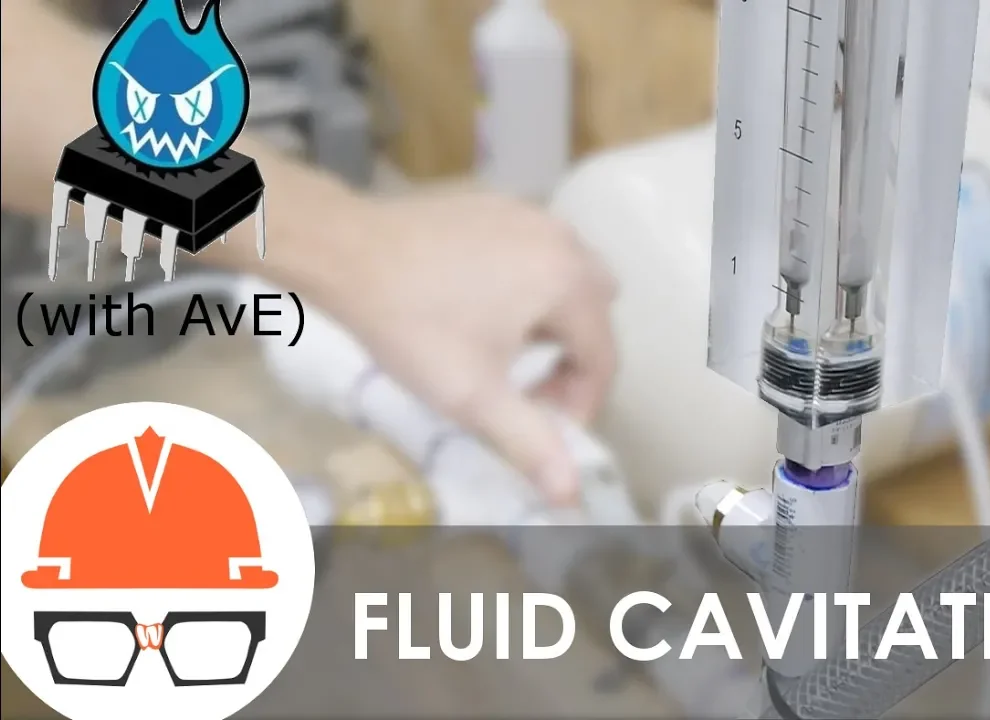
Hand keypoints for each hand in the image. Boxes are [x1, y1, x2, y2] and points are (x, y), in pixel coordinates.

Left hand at [319, 189, 616, 503]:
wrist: (346, 250)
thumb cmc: (414, 326)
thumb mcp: (472, 395)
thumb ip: (529, 442)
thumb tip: (571, 495)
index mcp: (569, 283)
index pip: (603, 356)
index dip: (581, 402)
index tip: (542, 427)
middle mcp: (563, 242)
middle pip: (596, 313)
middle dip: (573, 357)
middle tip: (529, 388)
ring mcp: (530, 217)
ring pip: (569, 278)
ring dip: (554, 320)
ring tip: (506, 349)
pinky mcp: (498, 207)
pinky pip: (537, 252)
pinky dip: (529, 284)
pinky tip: (482, 305)